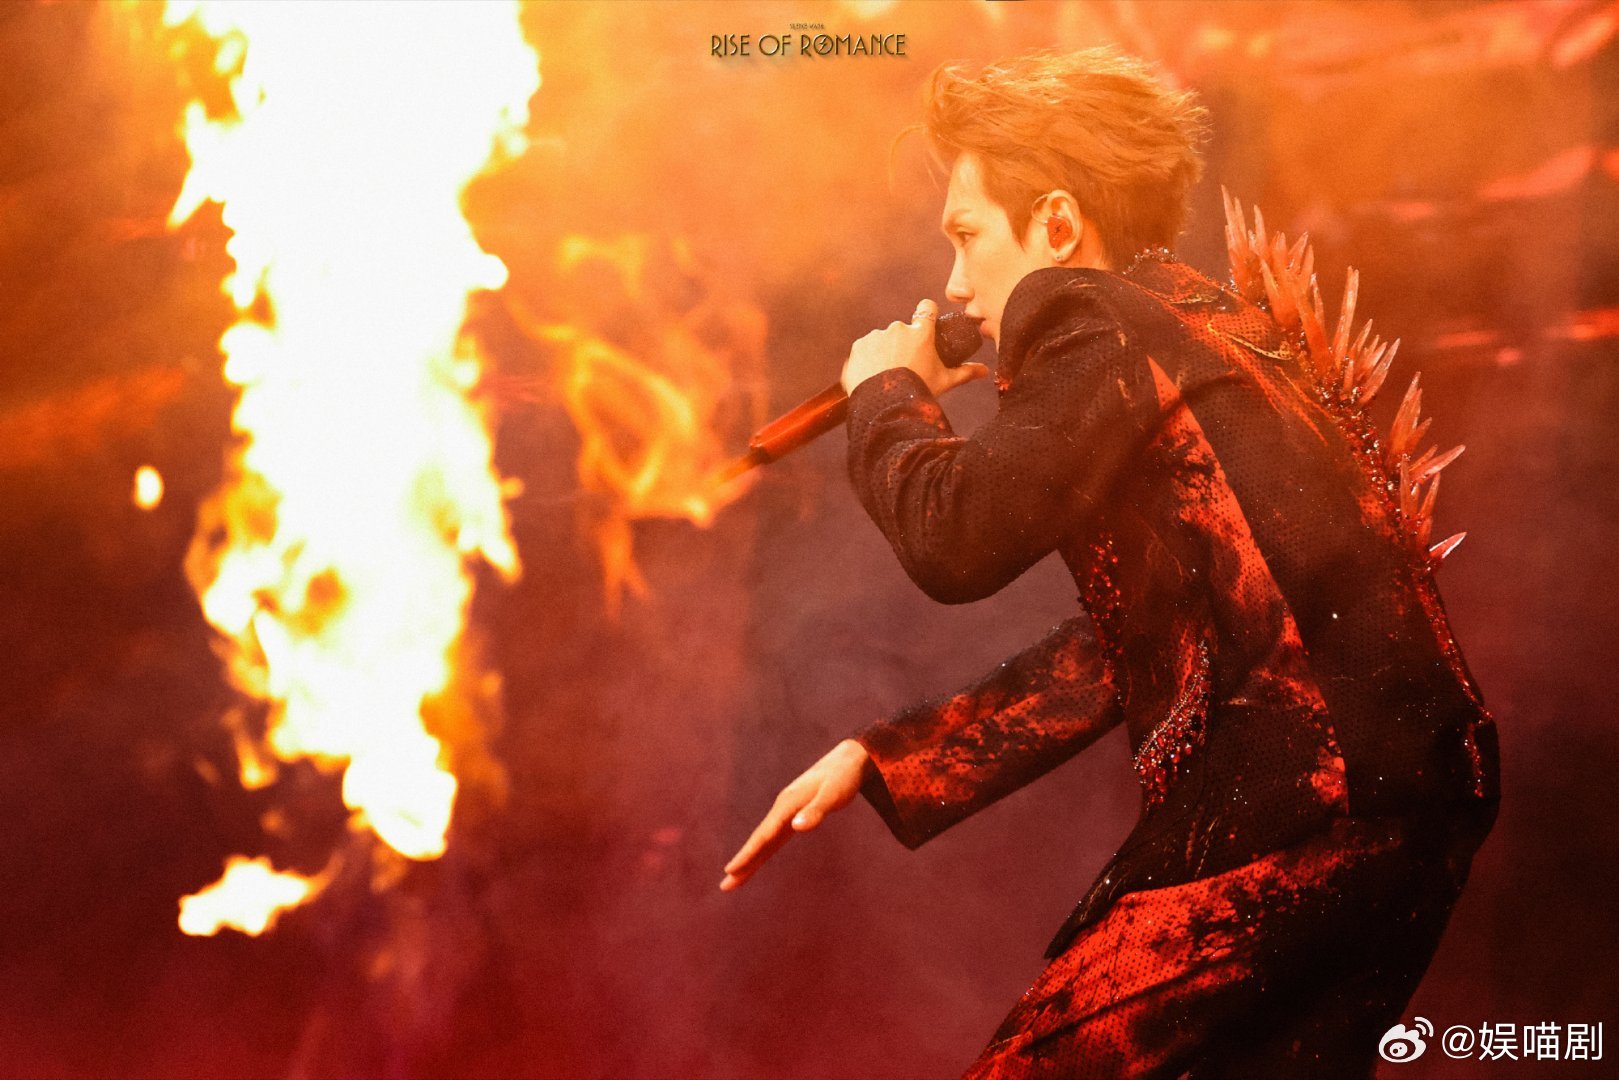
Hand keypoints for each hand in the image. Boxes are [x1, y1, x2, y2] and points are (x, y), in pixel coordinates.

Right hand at [720, 738, 871, 890]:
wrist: (848, 759)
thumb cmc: (843, 777)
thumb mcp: (834, 794)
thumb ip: (816, 810)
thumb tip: (796, 828)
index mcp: (788, 804)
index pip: (764, 834)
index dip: (748, 853)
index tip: (731, 869)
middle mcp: (782, 808)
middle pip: (759, 840)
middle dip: (742, 863)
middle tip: (725, 886)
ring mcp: (786, 811)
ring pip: (764, 840)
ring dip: (749, 859)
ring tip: (733, 878)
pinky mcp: (793, 814)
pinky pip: (774, 836)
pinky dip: (763, 849)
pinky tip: (757, 859)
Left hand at [840, 298, 991, 396]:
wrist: (885, 408)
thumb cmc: (918, 392)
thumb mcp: (944, 381)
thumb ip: (965, 372)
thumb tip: (986, 371)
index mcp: (921, 334)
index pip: (927, 308)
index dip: (927, 314)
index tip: (926, 323)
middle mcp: (898, 329)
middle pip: (903, 331)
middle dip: (904, 345)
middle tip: (905, 367)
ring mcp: (876, 336)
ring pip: (883, 339)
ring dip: (885, 351)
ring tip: (888, 375)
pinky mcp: (859, 346)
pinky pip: (865, 349)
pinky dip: (868, 360)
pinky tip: (873, 376)